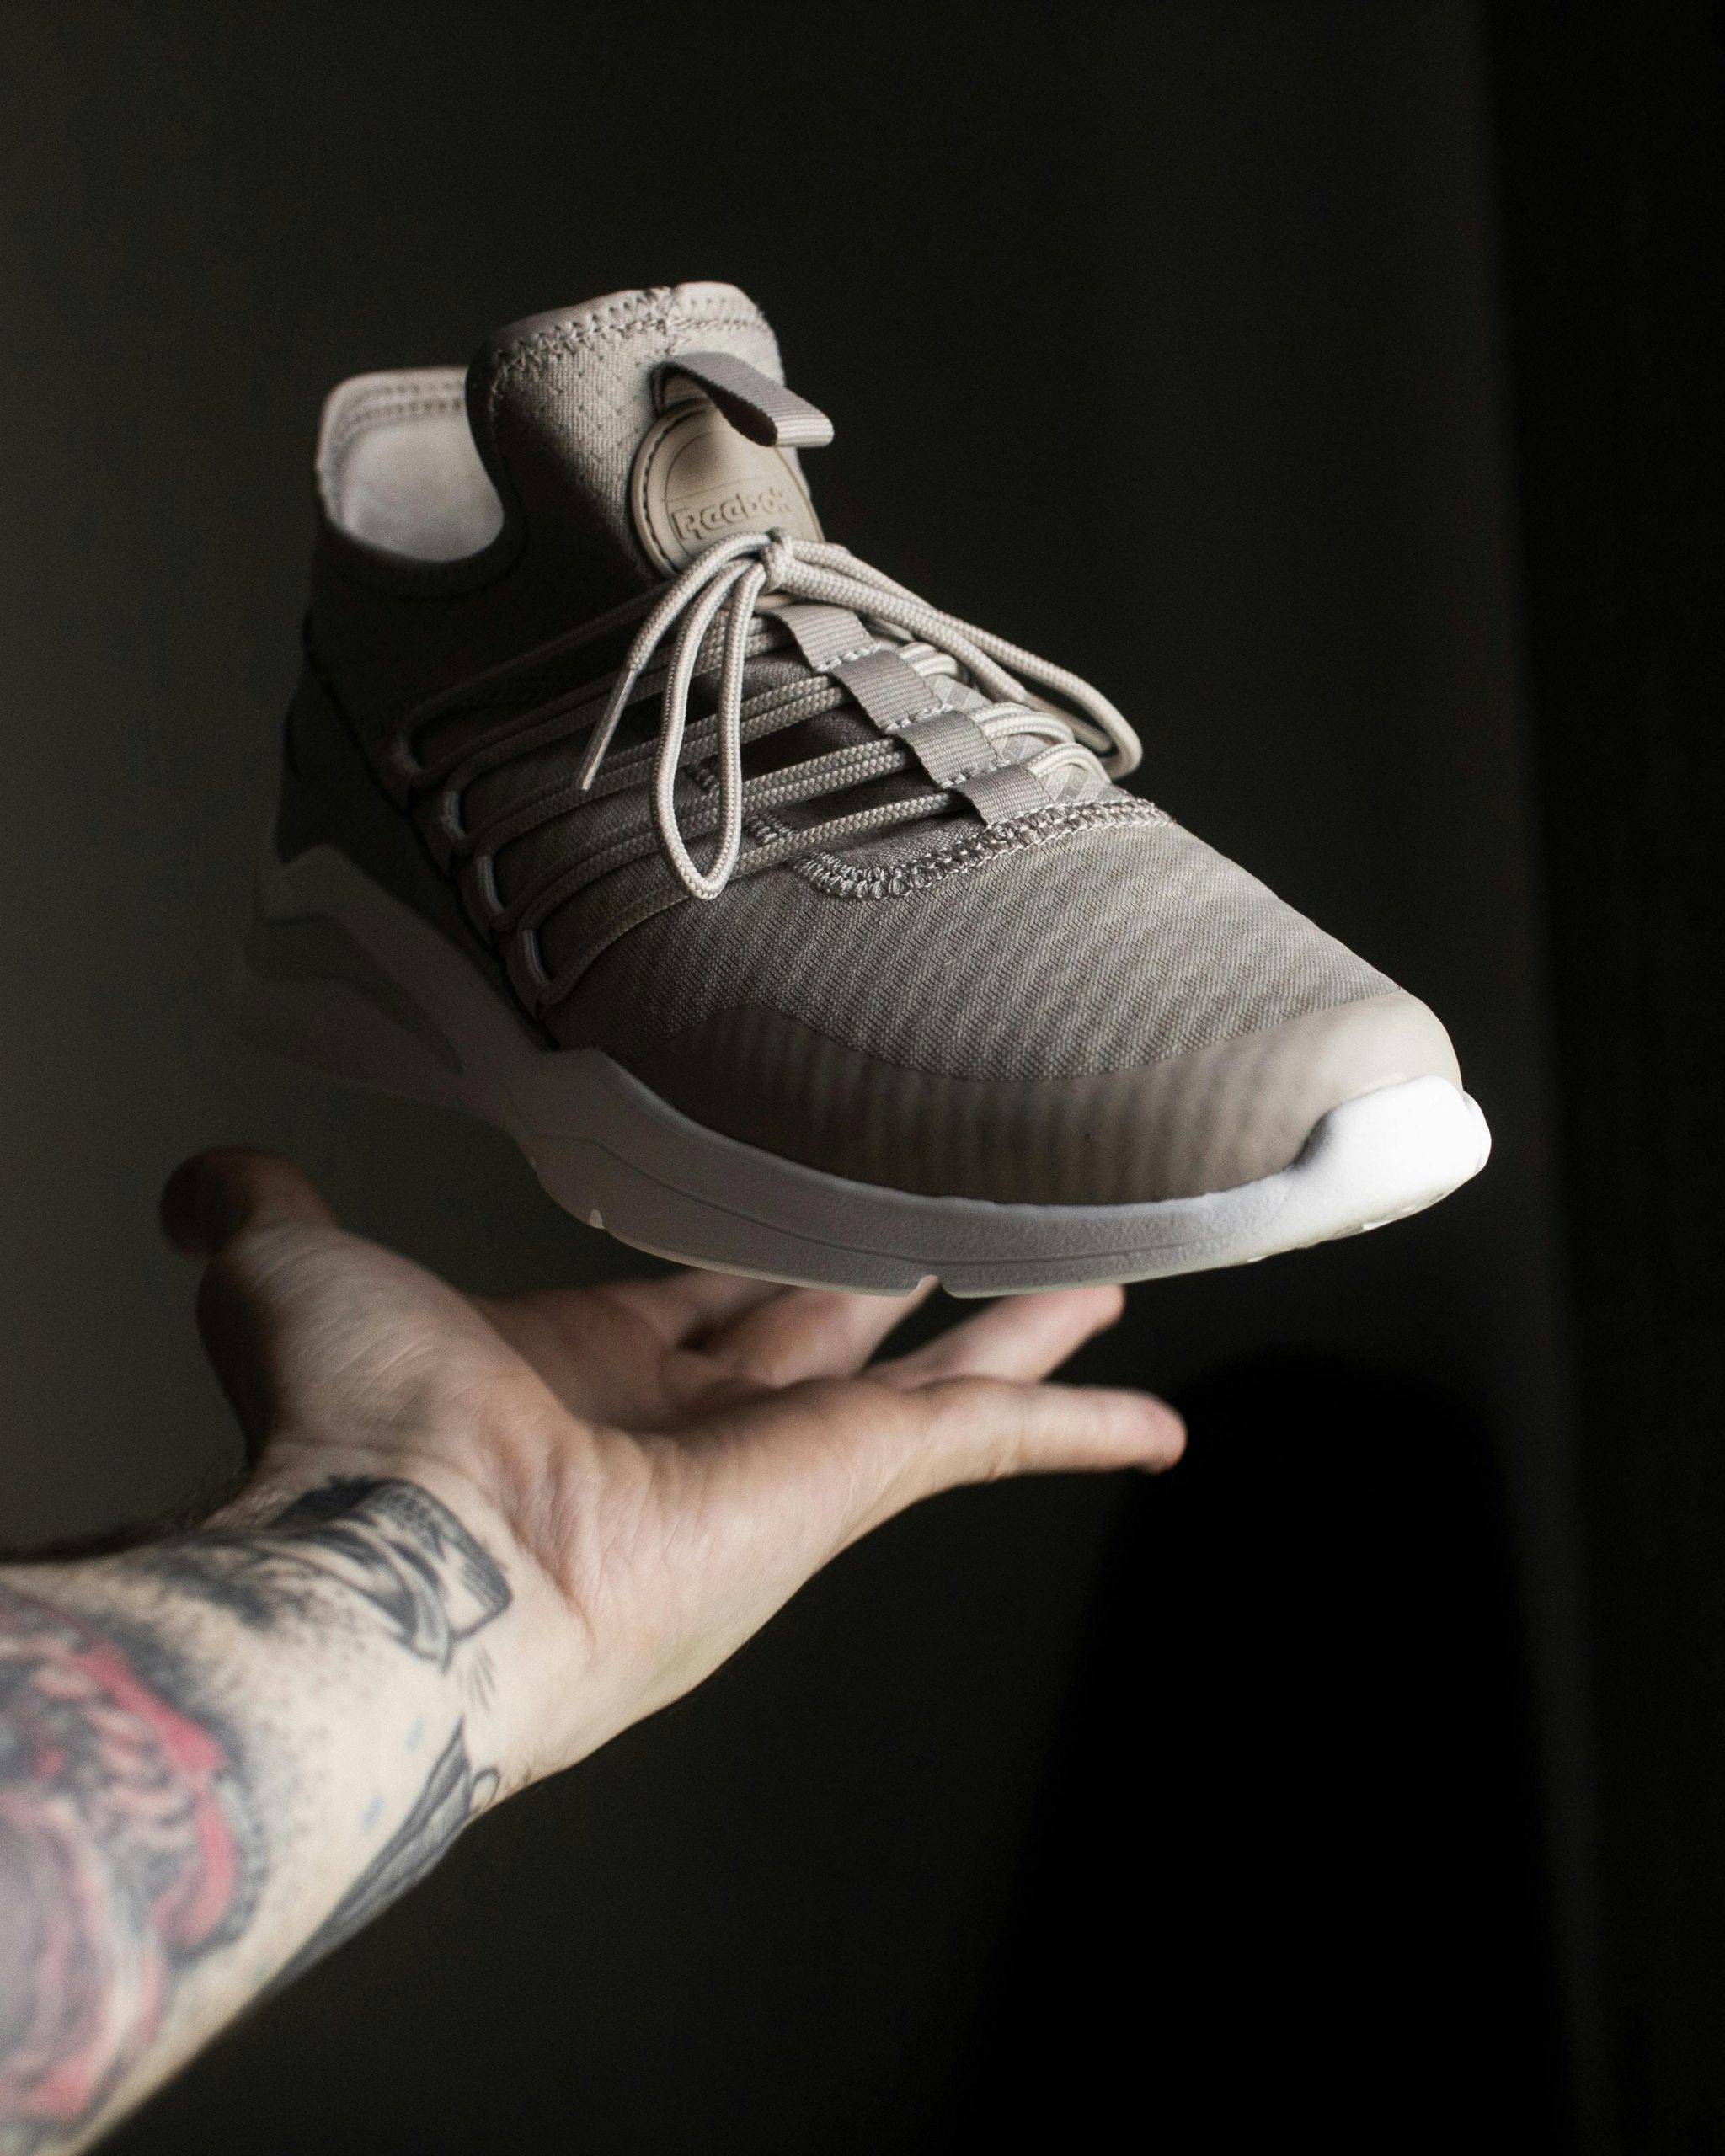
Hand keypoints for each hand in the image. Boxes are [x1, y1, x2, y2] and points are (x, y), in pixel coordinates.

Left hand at [162, 1147, 1183, 1793]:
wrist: (402, 1555)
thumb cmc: (349, 1430)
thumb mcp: (296, 1276)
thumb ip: (267, 1218)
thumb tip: (216, 1177)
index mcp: (591, 1368)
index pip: (700, 1297)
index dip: (755, 1252)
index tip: (799, 1204)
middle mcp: (698, 1422)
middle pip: (838, 1336)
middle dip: (907, 1289)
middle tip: (978, 1245)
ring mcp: (782, 1458)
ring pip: (932, 1377)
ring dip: (1015, 1334)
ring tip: (1097, 1284)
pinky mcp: (848, 1480)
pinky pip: (989, 1441)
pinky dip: (1077, 1429)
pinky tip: (1155, 1423)